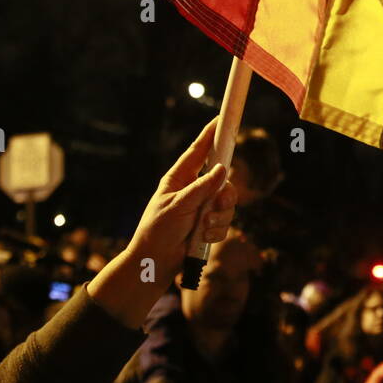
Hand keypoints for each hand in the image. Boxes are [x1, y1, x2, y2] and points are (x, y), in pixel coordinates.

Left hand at [87, 119, 238, 327]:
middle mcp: (194, 190)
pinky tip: (202, 238)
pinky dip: (216, 232)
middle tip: (218, 202)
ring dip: (219, 217)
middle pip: (223, 179)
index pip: (199, 151)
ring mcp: (203, 208)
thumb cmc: (157, 230)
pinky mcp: (209, 226)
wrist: (154, 263)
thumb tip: (223, 169)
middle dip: (224, 193)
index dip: (211, 135)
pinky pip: (225, 223)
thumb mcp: (177, 205)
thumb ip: (201, 187)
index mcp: (180, 178)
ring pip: (228, 202)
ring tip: (203, 228)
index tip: (223, 119)